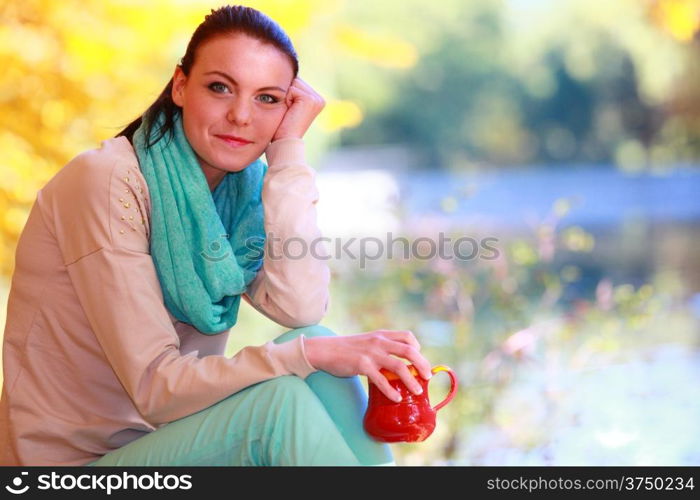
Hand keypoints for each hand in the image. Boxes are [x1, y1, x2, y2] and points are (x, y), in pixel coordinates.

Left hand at [271, 76, 324, 141]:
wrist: (285, 143)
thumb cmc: (283, 128)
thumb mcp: (289, 106)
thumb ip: (292, 91)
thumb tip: (285, 74)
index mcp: (316, 100)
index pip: (296, 82)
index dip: (286, 94)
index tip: (288, 111)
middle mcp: (319, 98)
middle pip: (295, 80)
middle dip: (286, 93)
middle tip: (288, 112)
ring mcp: (316, 99)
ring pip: (292, 82)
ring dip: (285, 96)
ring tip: (289, 112)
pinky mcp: (310, 99)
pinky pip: (291, 88)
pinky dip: (286, 99)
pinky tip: (289, 111)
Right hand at [304, 330, 432, 402]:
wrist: (325, 350)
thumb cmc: (346, 348)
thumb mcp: (367, 341)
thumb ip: (381, 346)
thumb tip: (397, 362)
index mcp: (381, 335)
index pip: (408, 336)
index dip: (418, 348)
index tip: (419, 360)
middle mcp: (379, 342)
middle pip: (409, 351)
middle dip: (422, 365)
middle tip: (428, 377)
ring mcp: (371, 353)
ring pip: (399, 367)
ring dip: (411, 381)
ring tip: (417, 391)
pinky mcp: (362, 365)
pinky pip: (382, 380)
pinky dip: (391, 391)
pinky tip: (396, 398)